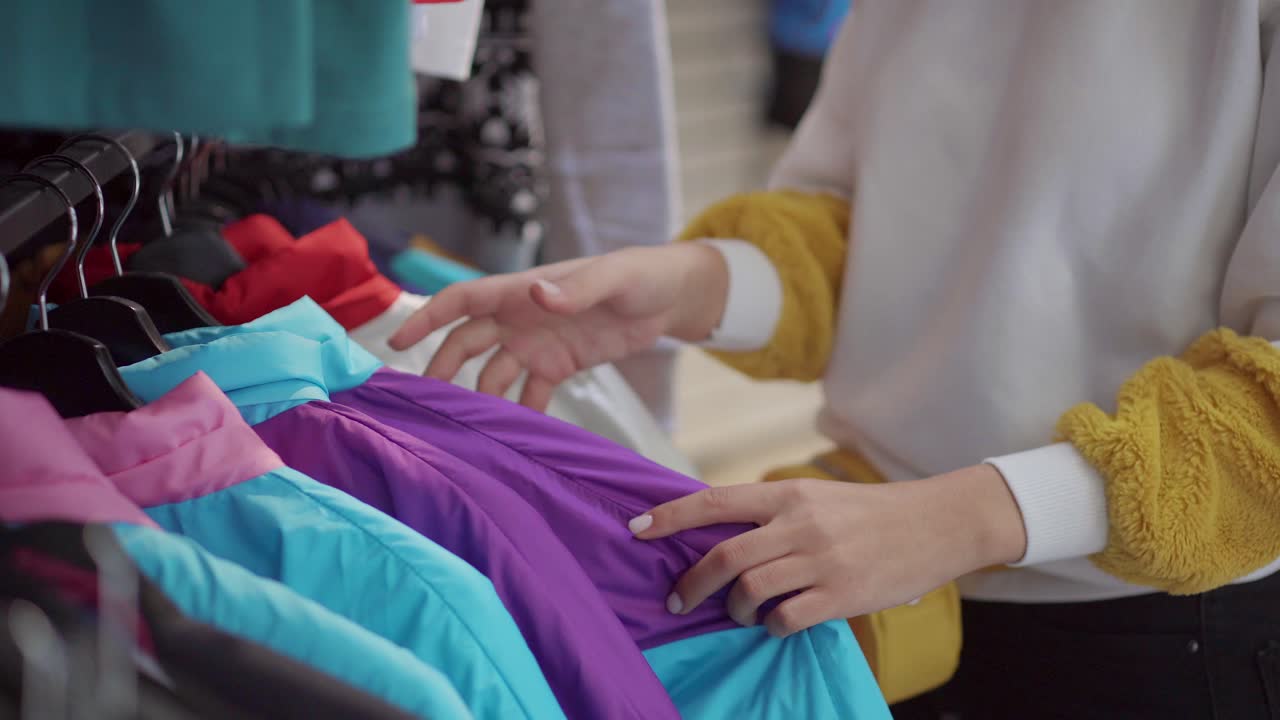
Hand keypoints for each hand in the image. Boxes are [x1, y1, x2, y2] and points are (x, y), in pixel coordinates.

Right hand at [387, 244, 729, 411]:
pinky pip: (529, 392)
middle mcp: (521, 316)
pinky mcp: (559, 365)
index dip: (428, 318)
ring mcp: (538, 342)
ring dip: (477, 396)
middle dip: (442, 368)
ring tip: (463, 429)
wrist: (672, 296)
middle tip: (422, 403)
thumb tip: (538, 294)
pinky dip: (519, 412)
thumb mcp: (613, 278)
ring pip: (492, 372)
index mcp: (524, 289)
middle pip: (468, 342)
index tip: (397, 343)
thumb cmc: (642, 274)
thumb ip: (577, 288)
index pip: (464, 300)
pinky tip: (510, 437)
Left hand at [628, 465, 1027, 636]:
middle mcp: (799, 523)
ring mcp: (820, 559)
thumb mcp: (817, 499)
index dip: (671, 515)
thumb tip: (720, 540)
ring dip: (734, 608)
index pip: (716, 500)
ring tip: (739, 613)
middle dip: (692, 582)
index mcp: (788, 493)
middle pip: (724, 553)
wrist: (936, 523)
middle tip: (677, 600)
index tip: (637, 528)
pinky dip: (771, 626)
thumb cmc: (870, 514)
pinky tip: (776, 624)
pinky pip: (785, 618)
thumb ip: (773, 514)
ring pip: (750, 589)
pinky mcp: (840, 594)